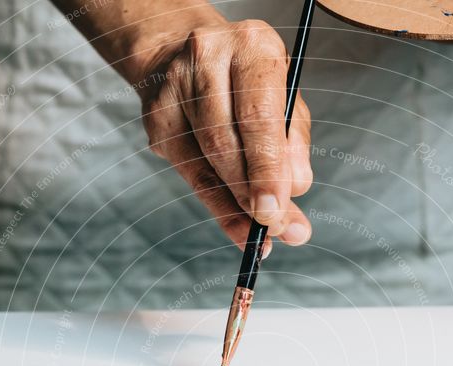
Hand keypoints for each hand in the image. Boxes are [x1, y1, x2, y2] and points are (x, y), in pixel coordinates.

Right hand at [139, 19, 312, 251]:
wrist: (185, 53)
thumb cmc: (249, 82)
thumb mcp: (285, 99)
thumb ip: (293, 143)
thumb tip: (294, 189)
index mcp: (252, 46)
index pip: (258, 116)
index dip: (267, 169)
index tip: (276, 211)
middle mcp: (207, 58)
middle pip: (226, 142)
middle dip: (250, 193)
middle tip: (273, 226)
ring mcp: (175, 88)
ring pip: (206, 161)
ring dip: (235, 205)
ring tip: (259, 232)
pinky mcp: (157, 119)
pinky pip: (190, 173)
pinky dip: (219, 206)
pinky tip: (237, 225)